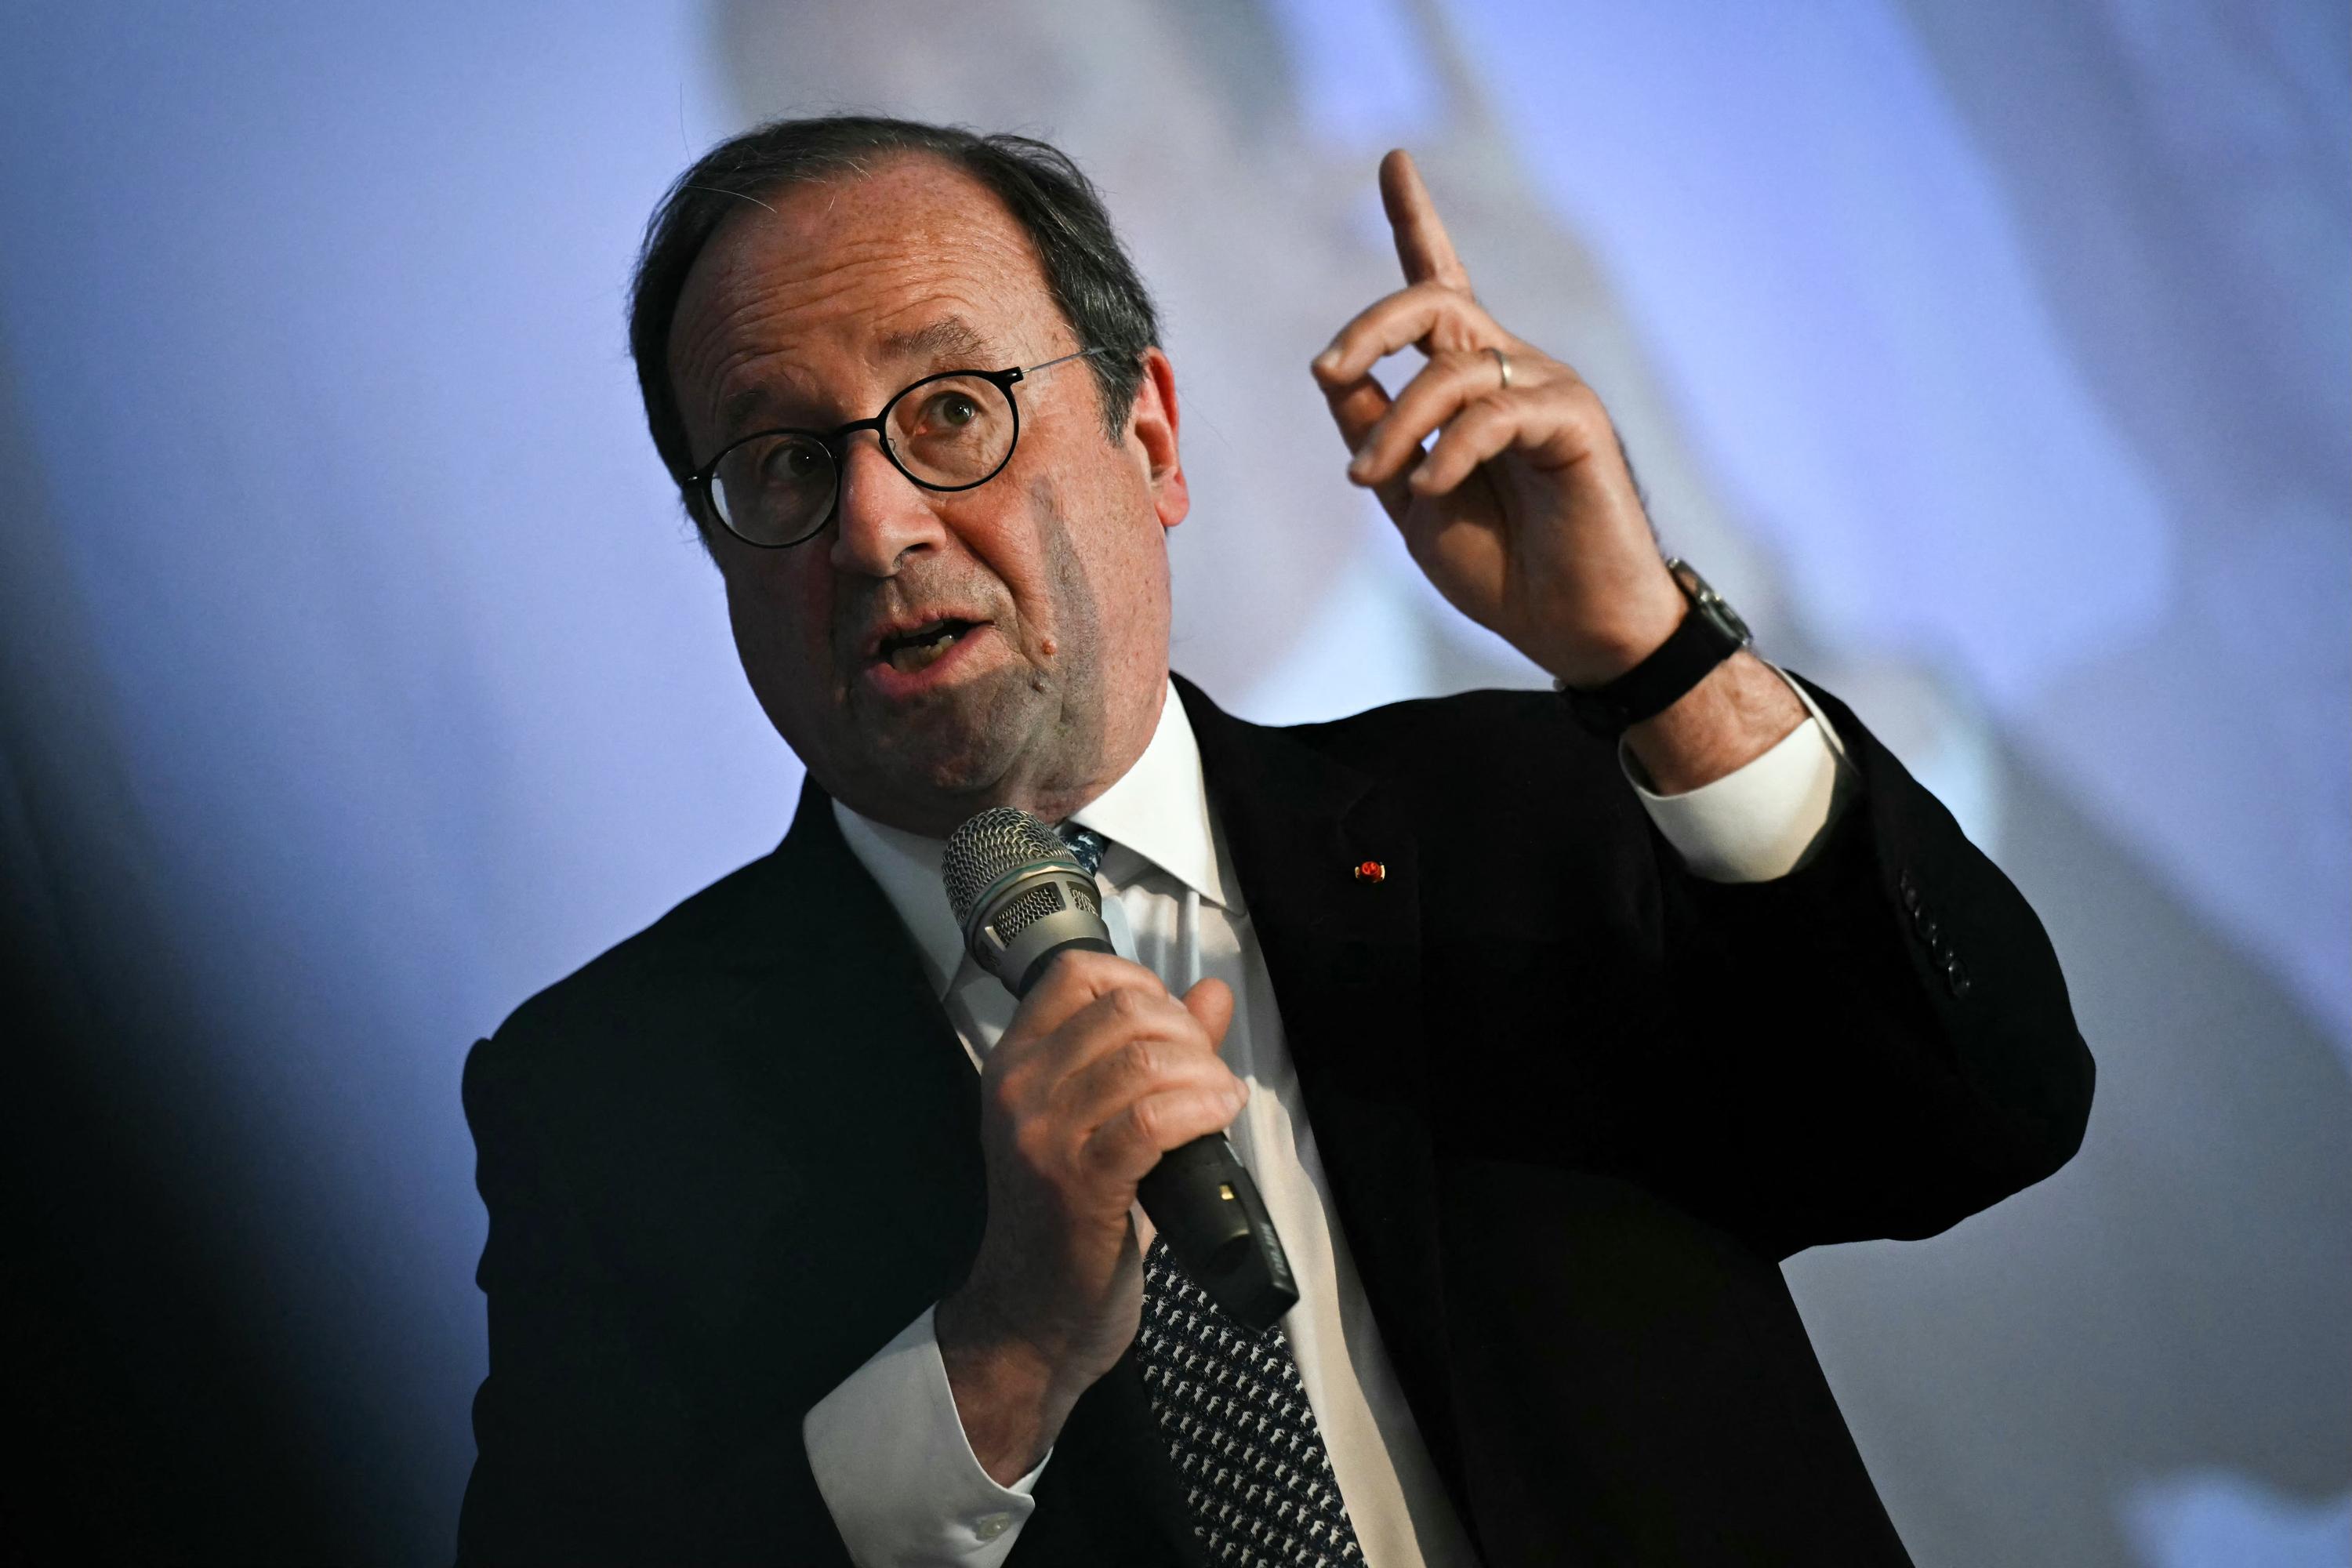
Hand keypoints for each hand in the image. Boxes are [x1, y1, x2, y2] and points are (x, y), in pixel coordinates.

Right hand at [934, 951, 1240, 1482]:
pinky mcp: (1079, 1185)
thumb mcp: (1100, 1123)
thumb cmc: (1068, 1220)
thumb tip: (1212, 993)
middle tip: (1208, 1072)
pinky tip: (1218, 1115)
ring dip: (1202, 1071)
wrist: (1029, 1316)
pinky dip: (1199, 1109)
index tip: (1176, 1025)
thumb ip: (1155, 1053)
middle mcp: (1020, 1089)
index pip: (1078, 972)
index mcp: (1016, 1064)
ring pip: (1142, 1060)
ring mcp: (1044, 1137)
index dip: (1144, 983)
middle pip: (1122, 1009)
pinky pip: (1151, 1120)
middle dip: (1186, 1031)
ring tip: (1219, 1099)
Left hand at [1310, 150, 1688, 689]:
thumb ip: (1376, 432)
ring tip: (1371, 480)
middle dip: (1370, 325)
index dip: (1416, 219)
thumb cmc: (1502, 566)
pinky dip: (1449, 449)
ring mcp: (1547, 388)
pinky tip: (1431, 486)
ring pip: (1452, 363)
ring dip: (1397, 422)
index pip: (1441, 284)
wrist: (1573, 629)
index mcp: (1471, 382)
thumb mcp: (1411, 498)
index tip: (1393, 160)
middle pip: (1433, 301)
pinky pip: (1494, 411)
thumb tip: (1334, 373)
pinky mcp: (1574, 420)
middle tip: (1328, 369)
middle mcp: (1511, 368)